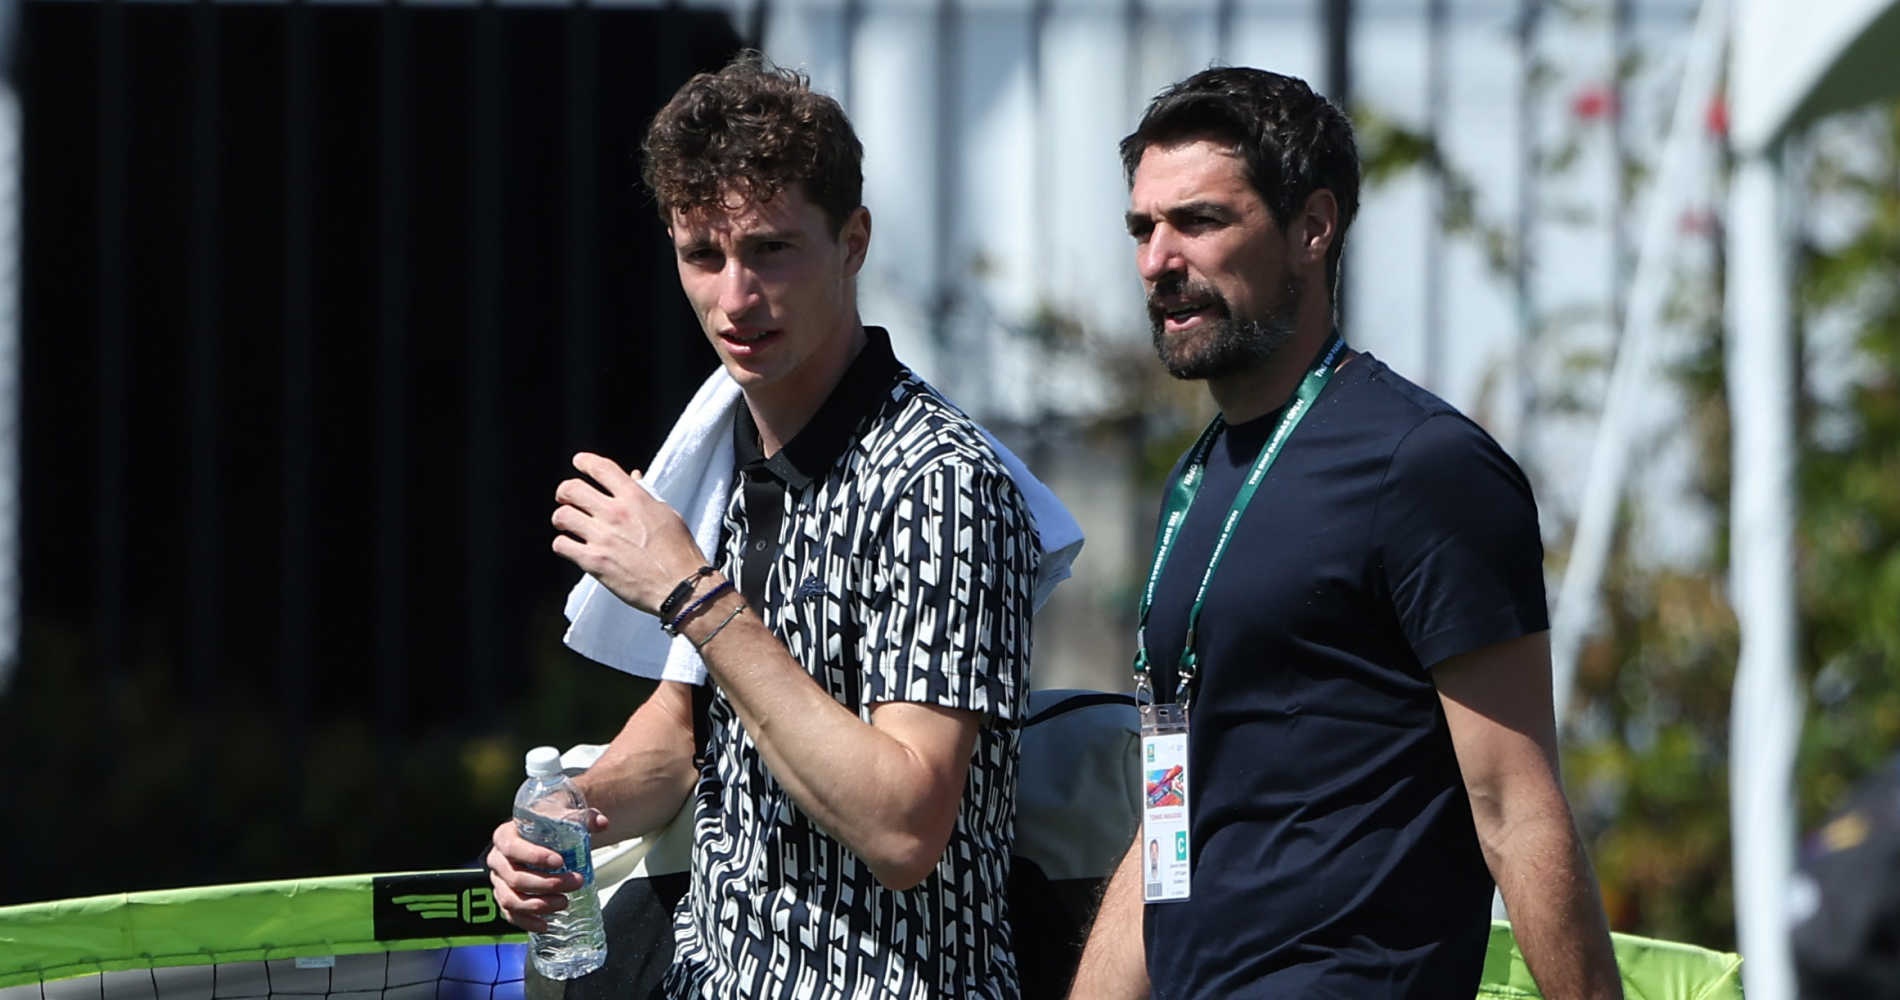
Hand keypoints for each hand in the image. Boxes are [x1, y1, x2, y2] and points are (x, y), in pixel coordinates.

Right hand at [486, 813, 608, 932]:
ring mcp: (499, 881)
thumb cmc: (548, 825)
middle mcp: (497, 860)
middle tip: (576, 882)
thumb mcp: (563, 815)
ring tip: (564, 903)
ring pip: (511, 899)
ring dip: (539, 905)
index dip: (534, 857)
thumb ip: (584, 817)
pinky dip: (527, 922)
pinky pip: (510, 915)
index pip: (513, 848)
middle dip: (547, 884)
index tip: (560, 862)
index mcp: (504, 836)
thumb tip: (602, 823)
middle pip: (516, 878)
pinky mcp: (505, 897)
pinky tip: (546, 924)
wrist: (541, 833)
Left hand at [551, 452, 709, 612]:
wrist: (680, 586)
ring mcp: (602, 537)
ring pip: (562, 516)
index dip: (585, 461)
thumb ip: (646, 495)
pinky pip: (561, 545)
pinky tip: (570, 546)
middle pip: (572, 489)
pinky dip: (562, 544)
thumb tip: (633, 477)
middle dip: (565, 491)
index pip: (601, 468)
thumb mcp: (667, 514)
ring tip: (566, 524)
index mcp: (635, 498)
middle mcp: (615, 513)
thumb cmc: (679, 552)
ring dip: (561, 518)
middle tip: (566, 497)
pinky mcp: (594, 562)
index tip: (579, 462)